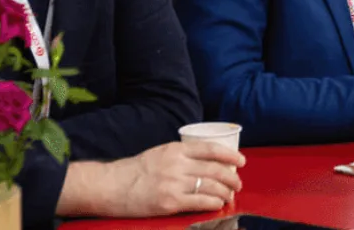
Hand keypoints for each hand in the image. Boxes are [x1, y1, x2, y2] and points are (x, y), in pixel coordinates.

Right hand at [64, 141, 244, 217]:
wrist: (112, 186)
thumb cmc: (136, 171)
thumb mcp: (161, 153)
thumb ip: (181, 156)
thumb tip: (206, 163)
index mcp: (176, 149)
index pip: (211, 149)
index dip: (230, 155)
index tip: (241, 161)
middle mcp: (177, 164)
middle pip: (215, 169)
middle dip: (231, 177)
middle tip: (238, 184)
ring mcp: (174, 183)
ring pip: (210, 186)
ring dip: (225, 191)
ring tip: (230, 195)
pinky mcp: (169, 202)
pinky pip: (199, 202)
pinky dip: (213, 203)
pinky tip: (218, 204)